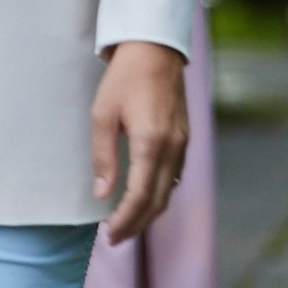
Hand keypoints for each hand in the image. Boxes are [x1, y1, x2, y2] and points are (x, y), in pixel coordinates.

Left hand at [92, 39, 189, 244]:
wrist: (155, 48)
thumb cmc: (124, 77)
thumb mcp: (102, 114)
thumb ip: (103, 157)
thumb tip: (102, 194)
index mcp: (151, 143)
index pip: (140, 196)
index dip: (125, 221)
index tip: (109, 235)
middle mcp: (172, 148)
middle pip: (158, 201)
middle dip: (137, 225)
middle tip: (115, 239)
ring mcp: (183, 144)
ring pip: (169, 191)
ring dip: (149, 213)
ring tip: (127, 224)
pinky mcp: (185, 138)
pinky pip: (175, 176)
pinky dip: (159, 194)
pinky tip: (144, 197)